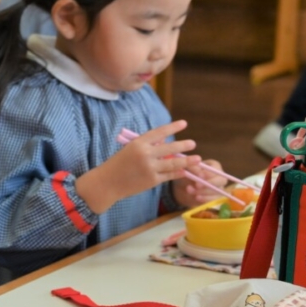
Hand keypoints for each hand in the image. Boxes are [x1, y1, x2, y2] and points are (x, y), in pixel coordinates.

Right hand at [76, 119, 198, 213]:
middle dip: (183, 145)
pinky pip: (169, 176)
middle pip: (170, 148)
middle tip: (193, 143)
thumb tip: (165, 139)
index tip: (184, 124)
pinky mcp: (152, 181)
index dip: (173, 127)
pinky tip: (184, 171)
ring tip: (197, 158)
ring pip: (173, 163)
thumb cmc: (118, 164)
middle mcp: (146, 154)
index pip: (160, 132)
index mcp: (139, 143)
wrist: (108, 183)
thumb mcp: (129, 149)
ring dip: (187, 161)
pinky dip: (178, 173)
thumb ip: (147, 145)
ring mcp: (150, 168)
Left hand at [172, 158, 227, 208]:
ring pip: (217, 190)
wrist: (182, 190)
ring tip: (190, 190)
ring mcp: (219, 188)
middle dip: (210, 183)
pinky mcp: (215, 198)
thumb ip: (192, 167)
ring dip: (203, 191)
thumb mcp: (187, 171)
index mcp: (213, 166)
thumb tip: (195, 163)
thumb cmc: (187, 176)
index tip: (199, 175)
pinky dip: (205, 199)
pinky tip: (197, 197)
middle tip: (197, 185)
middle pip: (222, 180)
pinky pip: (214, 199)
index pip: (216, 168)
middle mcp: (219, 177)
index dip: (209, 172)